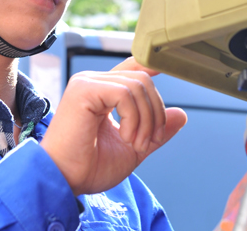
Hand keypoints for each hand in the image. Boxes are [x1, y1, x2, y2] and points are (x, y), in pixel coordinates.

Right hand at [40, 57, 186, 195]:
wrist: (64, 180)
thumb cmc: (89, 167)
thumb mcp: (133, 147)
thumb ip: (155, 130)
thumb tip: (181, 115)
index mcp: (101, 92)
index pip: (130, 68)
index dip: (150, 65)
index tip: (165, 69)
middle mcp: (93, 82)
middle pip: (142, 80)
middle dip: (155, 113)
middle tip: (146, 142)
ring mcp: (87, 83)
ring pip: (137, 86)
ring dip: (146, 120)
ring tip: (136, 144)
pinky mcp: (84, 90)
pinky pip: (125, 93)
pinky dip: (134, 118)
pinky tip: (125, 136)